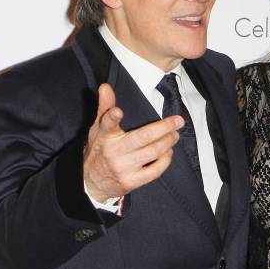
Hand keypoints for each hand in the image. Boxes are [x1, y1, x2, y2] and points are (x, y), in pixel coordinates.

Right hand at [83, 83, 183, 201]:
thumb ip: (105, 107)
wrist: (90, 182)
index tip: (118, 111)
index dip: (112, 117)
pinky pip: (154, 171)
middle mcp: (113, 152)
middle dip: (164, 128)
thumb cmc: (99, 149)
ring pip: (152, 153)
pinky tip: (169, 152)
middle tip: (178, 120)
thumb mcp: (98, 128)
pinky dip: (165, 160)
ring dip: (168, 142)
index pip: (107, 124)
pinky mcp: (131, 182)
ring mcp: (123, 168)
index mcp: (104, 137)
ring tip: (175, 135)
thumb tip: (105, 86)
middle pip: (142, 137)